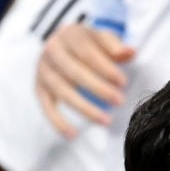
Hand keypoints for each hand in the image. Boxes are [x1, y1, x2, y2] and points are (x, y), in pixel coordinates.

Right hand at [35, 23, 136, 137]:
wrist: (61, 45)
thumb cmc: (87, 44)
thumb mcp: (101, 39)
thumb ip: (115, 47)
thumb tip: (130, 52)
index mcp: (69, 35)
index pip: (87, 52)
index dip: (105, 68)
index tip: (123, 82)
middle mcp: (52, 51)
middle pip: (74, 72)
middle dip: (98, 88)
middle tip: (119, 101)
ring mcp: (43, 70)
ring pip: (62, 92)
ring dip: (85, 108)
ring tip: (106, 121)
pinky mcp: (39, 88)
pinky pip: (47, 107)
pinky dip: (57, 122)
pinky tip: (72, 135)